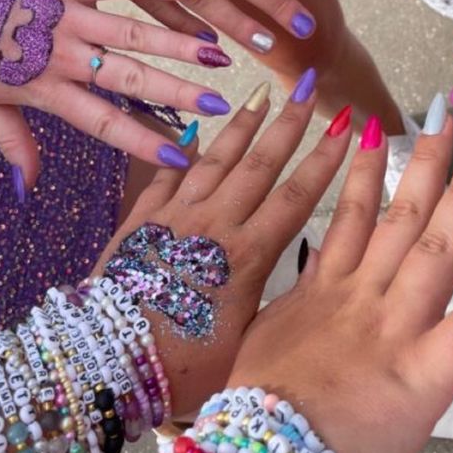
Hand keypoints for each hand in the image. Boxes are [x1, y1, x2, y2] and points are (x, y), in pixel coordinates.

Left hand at [0, 0, 241, 183]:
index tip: (182, 159)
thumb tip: (28, 191)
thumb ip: (13, 143)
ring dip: (178, 43)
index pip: (103, 122)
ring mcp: (64, 14)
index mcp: (44, 90)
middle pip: (128, 78)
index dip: (143, 142)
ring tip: (219, 54)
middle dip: (176, 93)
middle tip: (220, 106)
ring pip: (131, 32)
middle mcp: (61, 55)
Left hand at [90, 74, 350, 414]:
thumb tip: (301, 287)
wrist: (107, 359)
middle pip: (261, 163)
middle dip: (290, 123)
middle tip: (309, 87)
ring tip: (260, 93)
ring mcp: (175, 216)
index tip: (345, 124)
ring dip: (242, 125)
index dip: (326, 159)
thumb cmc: (182, 366)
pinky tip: (189, 131)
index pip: (297, 195)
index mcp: (248, 255)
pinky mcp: (140, 219)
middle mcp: (215, 224)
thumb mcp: (246, 342)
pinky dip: (180, 151)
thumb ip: (274, 305)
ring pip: (216, 159)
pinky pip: (166, 174)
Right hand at [228, 115, 452, 452]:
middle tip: (444, 120)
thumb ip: (285, 316)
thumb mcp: (256, 348)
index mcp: (320, 293)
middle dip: (424, 163)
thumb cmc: (250, 418)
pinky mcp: (428, 370)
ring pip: (436, 246)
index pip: (346, 216)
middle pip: (400, 216)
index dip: (362, 172)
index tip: (369, 131)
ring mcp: (395, 327)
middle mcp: (361, 297)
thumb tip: (291, 306)